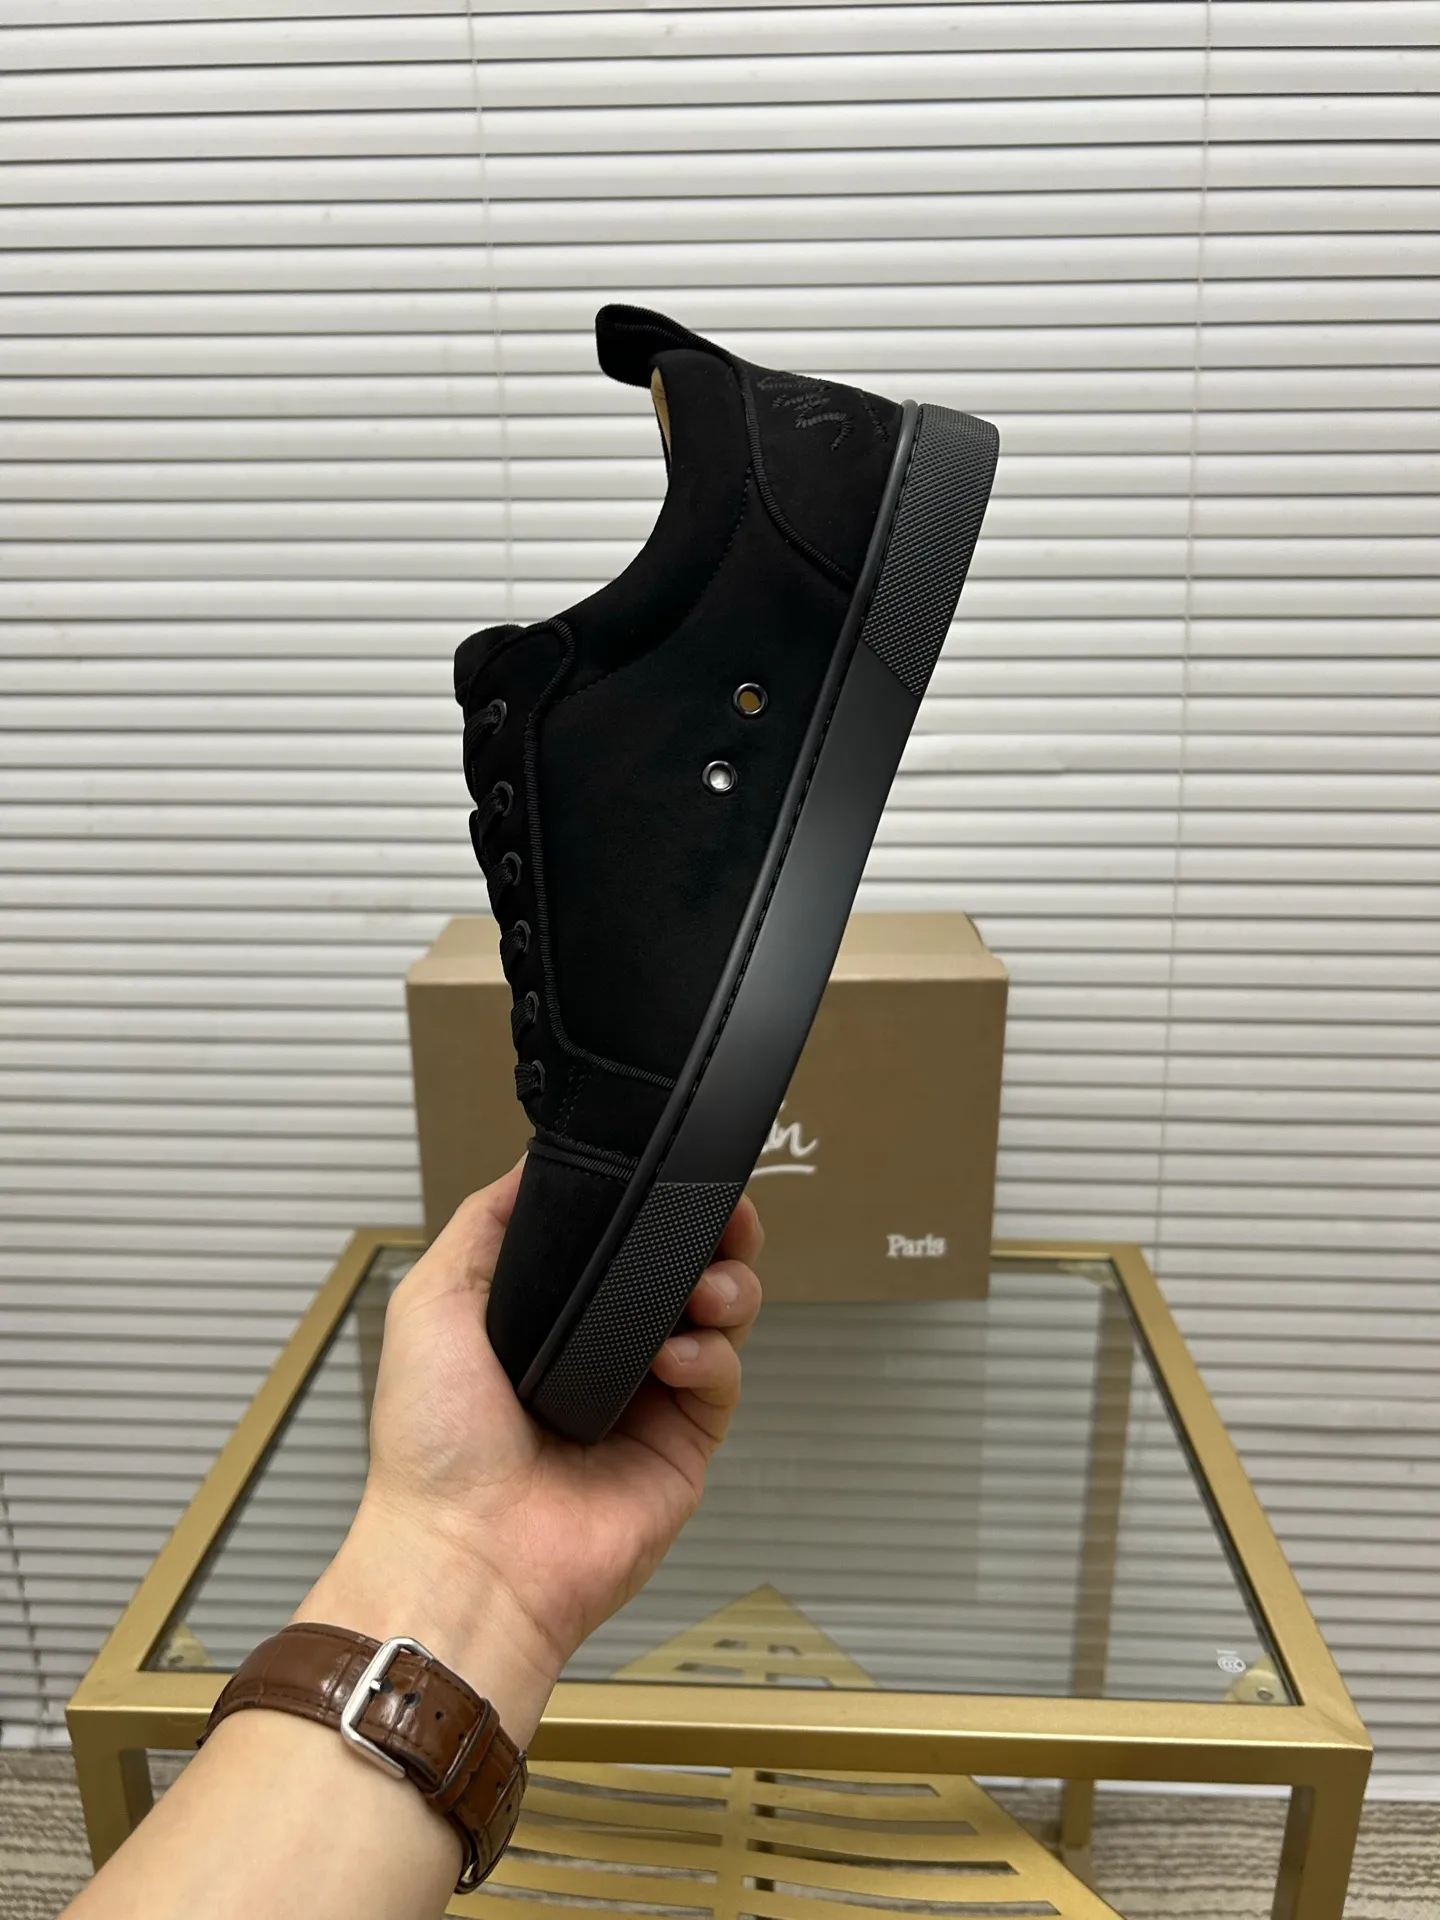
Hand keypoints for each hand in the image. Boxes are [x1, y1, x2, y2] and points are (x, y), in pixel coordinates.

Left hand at [298, 1162, 762, 1741]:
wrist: (467, 1551)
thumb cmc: (434, 1442)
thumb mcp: (432, 1303)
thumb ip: (486, 1225)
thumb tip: (533, 1163)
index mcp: (546, 1318)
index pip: (618, 1244)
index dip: (652, 1207)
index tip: (676, 1174)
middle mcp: (602, 1353)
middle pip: (683, 1271)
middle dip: (711, 1234)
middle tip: (724, 1216)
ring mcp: (648, 1400)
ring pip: (717, 1318)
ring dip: (724, 1285)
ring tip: (704, 1287)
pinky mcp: (684, 1446)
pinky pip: (721, 1379)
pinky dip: (710, 1354)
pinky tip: (673, 1355)